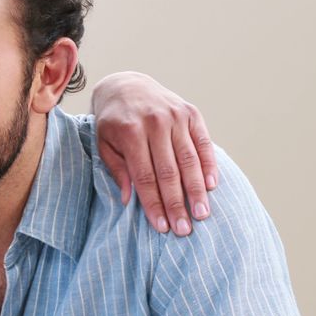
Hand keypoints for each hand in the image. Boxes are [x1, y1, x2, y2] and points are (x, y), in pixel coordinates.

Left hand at [91, 71, 217, 236]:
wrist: (127, 85)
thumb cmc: (113, 121)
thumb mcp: (103, 142)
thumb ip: (116, 169)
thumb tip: (128, 200)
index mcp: (130, 131)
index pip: (144, 175)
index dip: (153, 203)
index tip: (162, 227)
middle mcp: (155, 122)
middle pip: (168, 171)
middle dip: (176, 203)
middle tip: (184, 230)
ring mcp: (175, 116)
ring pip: (189, 160)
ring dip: (196, 190)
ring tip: (201, 214)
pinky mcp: (191, 113)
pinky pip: (203, 143)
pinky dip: (209, 165)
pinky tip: (212, 186)